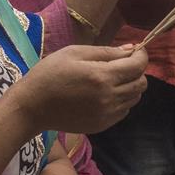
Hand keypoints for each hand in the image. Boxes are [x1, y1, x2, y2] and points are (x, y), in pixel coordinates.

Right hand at [5, 44, 147, 135]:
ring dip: (130, 86)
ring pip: (134, 98)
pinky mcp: (102, 125)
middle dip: (137, 70)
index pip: (137, 66)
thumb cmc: (49, 73)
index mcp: (102, 76)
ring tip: (112, 78)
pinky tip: (104, 93)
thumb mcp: (73, 53)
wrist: (32, 106)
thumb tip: (130, 50)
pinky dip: (121, 100)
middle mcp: (109, 97)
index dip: (141, 55)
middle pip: (141, 84)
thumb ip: (104, 52)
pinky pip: (123, 111)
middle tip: (122, 63)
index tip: (137, 49)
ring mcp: (107, 114)